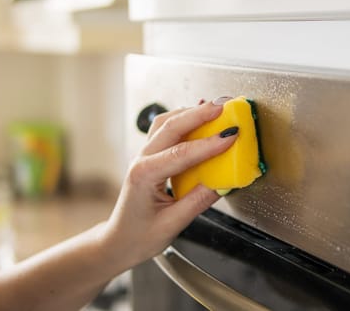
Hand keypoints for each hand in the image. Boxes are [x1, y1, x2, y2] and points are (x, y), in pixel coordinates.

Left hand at [103, 97, 237, 264]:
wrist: (119, 241)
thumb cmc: (138, 236)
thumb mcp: (172, 224)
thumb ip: (198, 202)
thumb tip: (223, 183)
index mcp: (145, 176)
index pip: (181, 154)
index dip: (209, 144)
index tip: (230, 136)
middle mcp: (141, 161)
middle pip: (171, 127)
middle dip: (198, 114)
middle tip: (223, 107)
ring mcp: (143, 156)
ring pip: (165, 123)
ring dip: (189, 112)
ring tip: (213, 108)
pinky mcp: (150, 157)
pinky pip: (165, 130)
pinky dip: (182, 119)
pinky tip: (196, 118)